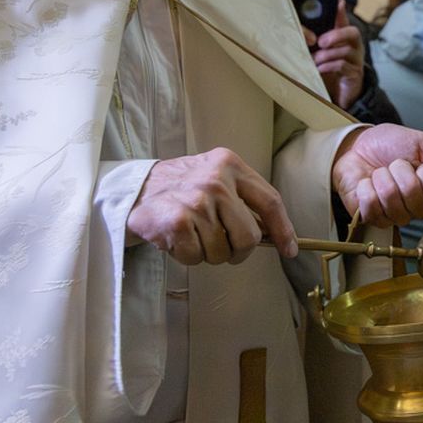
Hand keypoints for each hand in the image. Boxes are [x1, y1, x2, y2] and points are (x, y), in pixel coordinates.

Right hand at [127, 148, 296, 265]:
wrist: (133, 191)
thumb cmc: (181, 189)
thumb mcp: (215, 177)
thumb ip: (243, 197)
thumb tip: (277, 233)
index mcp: (230, 164)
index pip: (270, 200)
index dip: (283, 229)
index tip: (289, 249)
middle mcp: (216, 179)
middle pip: (249, 236)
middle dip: (238, 250)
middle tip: (223, 247)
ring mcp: (196, 200)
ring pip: (222, 251)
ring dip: (207, 253)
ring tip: (192, 235)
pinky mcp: (177, 222)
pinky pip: (196, 257)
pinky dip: (187, 256)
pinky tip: (176, 239)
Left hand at [304, 0, 364, 109]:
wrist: (342, 95)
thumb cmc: (331, 71)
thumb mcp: (322, 54)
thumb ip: (315, 40)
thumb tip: (301, 26)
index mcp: (346, 39)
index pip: (345, 21)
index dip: (341, 12)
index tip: (338, 1)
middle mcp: (355, 47)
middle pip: (353, 32)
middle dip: (336, 34)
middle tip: (320, 42)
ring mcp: (356, 60)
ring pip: (346, 50)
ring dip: (327, 54)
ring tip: (315, 60)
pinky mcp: (355, 74)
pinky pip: (343, 66)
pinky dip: (329, 66)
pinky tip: (319, 69)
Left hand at [332, 124, 422, 227]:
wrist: (358, 144)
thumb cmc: (390, 144)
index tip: (420, 164)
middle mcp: (415, 208)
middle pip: (414, 196)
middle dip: (400, 170)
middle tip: (395, 164)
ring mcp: (392, 215)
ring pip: (391, 199)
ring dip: (381, 176)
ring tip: (380, 172)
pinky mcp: (370, 217)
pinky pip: (371, 206)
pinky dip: (366, 187)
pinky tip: (366, 183)